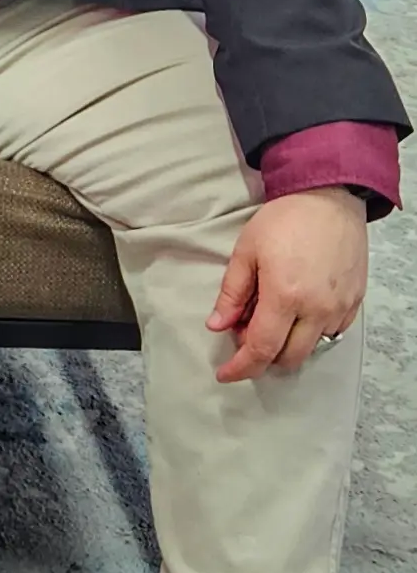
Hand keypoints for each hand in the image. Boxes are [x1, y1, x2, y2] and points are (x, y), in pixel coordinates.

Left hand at [208, 189, 366, 381]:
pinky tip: (297, 311)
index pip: (261, 348)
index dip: (241, 367)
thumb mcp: (246, 251)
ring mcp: (340, 307)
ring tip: (271, 316)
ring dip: (287, 344)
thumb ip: (232, 293)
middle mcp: (316, 309)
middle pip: (288, 357)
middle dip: (263, 357)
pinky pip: (332, 332)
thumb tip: (217, 325)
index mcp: (284, 296)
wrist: (328, 198)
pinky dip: (311, 332)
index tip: (225, 374)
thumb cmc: (283, 220)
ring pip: (311, 347)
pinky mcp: (355, 302)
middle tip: (245, 333)